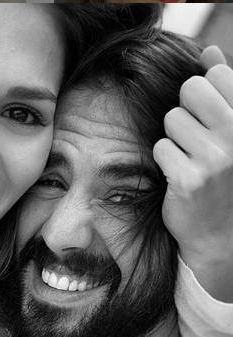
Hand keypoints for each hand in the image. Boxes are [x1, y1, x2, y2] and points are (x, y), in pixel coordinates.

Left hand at [153, 46, 232, 301]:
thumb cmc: (224, 178)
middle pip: (190, 90)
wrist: (220, 234)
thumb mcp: (232, 132)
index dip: (203, 97)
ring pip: (171, 120)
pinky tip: (178, 176)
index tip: (208, 122)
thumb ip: (223, 91)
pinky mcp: (189, 180)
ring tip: (188, 160)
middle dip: (185, 112)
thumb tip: (209, 51)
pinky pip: (160, 148)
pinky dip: (164, 161)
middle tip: (194, 141)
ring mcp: (216, 159)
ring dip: (173, 139)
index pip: (216, 76)